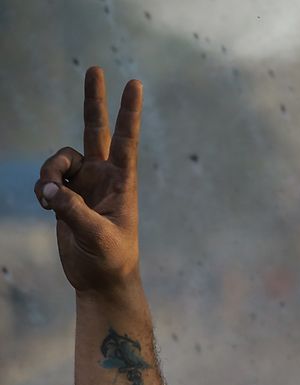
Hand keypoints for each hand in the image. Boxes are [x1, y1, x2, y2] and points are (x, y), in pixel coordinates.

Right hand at [34, 66, 142, 292]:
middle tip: (95, 69)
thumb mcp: (97, 237)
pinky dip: (43, 187)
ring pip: (60, 158)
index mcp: (123, 183)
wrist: (100, 279)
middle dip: (94, 100)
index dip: (128, 112)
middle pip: (96, 129)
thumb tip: (51, 190)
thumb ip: (73, 212)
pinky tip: (46, 205)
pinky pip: (48, 178)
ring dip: (49, 172)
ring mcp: (86, 183)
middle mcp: (105, 176)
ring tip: (49, 198)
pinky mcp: (68, 194)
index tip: (134, 83)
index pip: (126, 141)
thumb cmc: (111, 259)